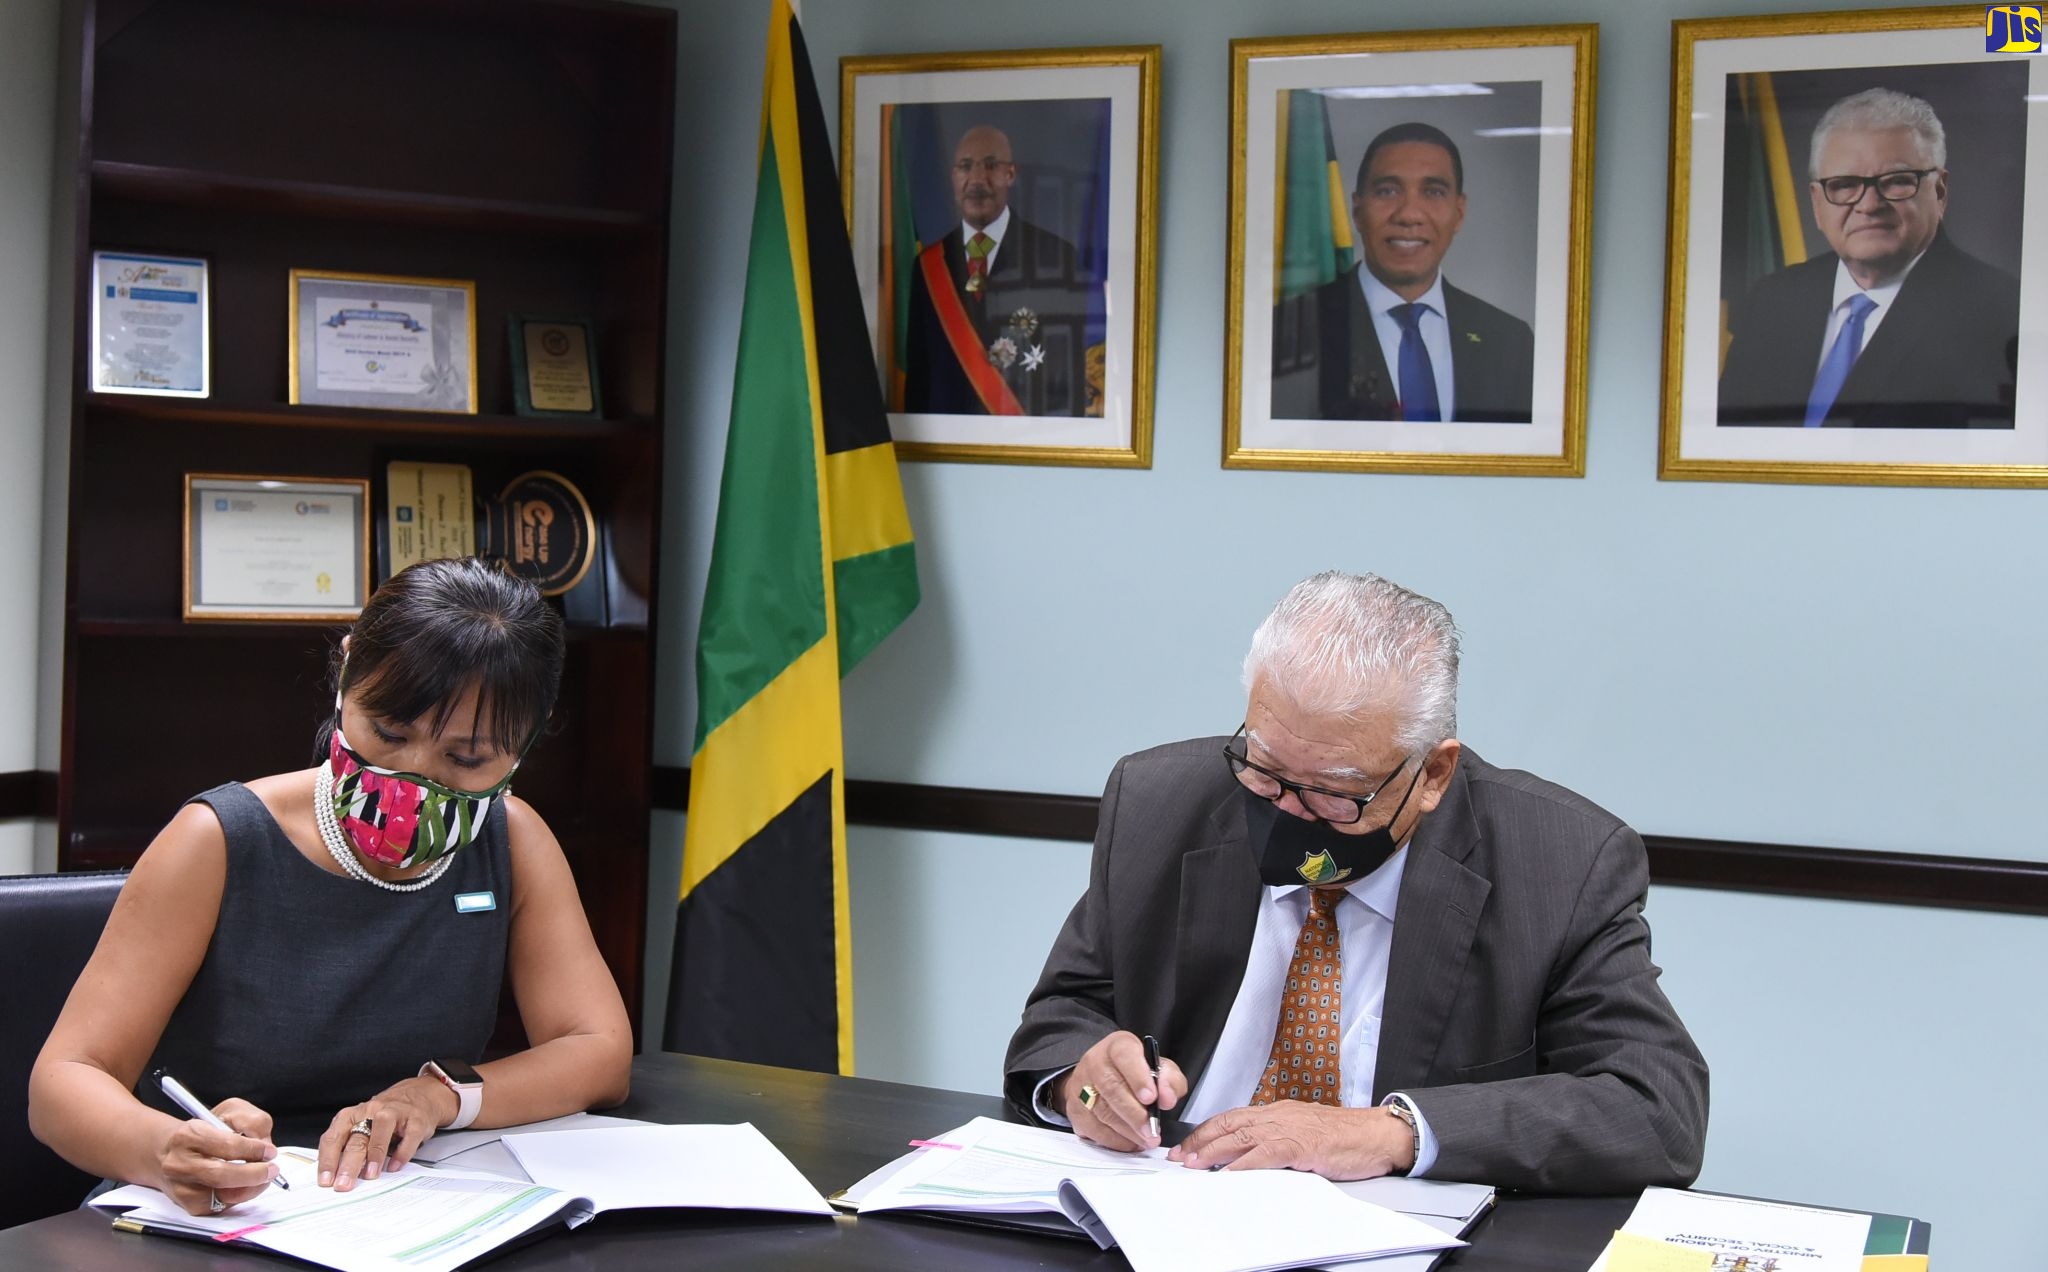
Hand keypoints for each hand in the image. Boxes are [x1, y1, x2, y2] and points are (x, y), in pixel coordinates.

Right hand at [154, 1098, 277, 1215]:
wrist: (172, 1151)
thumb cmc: (206, 1130)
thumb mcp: (230, 1111)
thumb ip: (251, 1121)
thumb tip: (264, 1144)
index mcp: (189, 1135)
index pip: (226, 1146)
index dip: (253, 1150)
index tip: (269, 1151)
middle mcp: (180, 1164)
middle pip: (221, 1176)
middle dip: (254, 1174)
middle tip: (272, 1170)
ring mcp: (182, 1188)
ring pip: (223, 1196)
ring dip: (251, 1188)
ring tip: (263, 1178)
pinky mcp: (189, 1205)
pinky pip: (221, 1207)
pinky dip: (239, 1197)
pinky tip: (245, 1186)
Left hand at [317, 1076, 457, 1189]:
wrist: (419, 1094)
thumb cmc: (385, 1114)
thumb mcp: (362, 1125)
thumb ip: (350, 1146)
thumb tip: (338, 1176)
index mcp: (352, 1115)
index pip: (333, 1138)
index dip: (328, 1160)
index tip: (326, 1180)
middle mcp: (371, 1111)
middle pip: (356, 1139)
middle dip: (348, 1165)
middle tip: (344, 1184)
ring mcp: (395, 1112)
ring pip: (380, 1132)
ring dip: (374, 1155)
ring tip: (370, 1175)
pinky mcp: (416, 1119)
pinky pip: (408, 1137)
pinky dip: (401, 1153)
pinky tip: (395, 1166)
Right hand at [1055, 1031, 1187, 1151]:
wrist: (1098, 1079)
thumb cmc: (1133, 1074)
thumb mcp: (1158, 1068)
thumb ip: (1170, 1080)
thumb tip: (1167, 1098)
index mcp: (1117, 1046)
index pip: (1125, 1056)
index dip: (1138, 1077)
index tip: (1151, 1097)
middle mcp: (1095, 1062)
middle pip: (1112, 1088)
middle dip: (1136, 1114)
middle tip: (1153, 1129)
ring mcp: (1081, 1087)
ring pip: (1103, 1112)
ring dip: (1129, 1131)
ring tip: (1148, 1139)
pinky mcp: (1075, 1111)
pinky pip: (1095, 1130)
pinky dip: (1117, 1140)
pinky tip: (1132, 1142)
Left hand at [1168, 1101, 1414, 1178]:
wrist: (1376, 1134)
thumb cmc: (1345, 1137)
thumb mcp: (1304, 1134)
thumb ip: (1278, 1141)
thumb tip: (1251, 1159)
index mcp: (1277, 1112)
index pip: (1232, 1118)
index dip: (1207, 1132)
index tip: (1187, 1146)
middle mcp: (1277, 1116)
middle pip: (1229, 1124)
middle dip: (1200, 1141)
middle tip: (1179, 1157)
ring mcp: (1288, 1129)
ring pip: (1241, 1136)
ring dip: (1213, 1152)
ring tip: (1194, 1165)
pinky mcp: (1301, 1145)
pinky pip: (1266, 1154)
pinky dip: (1244, 1164)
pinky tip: (1230, 1174)